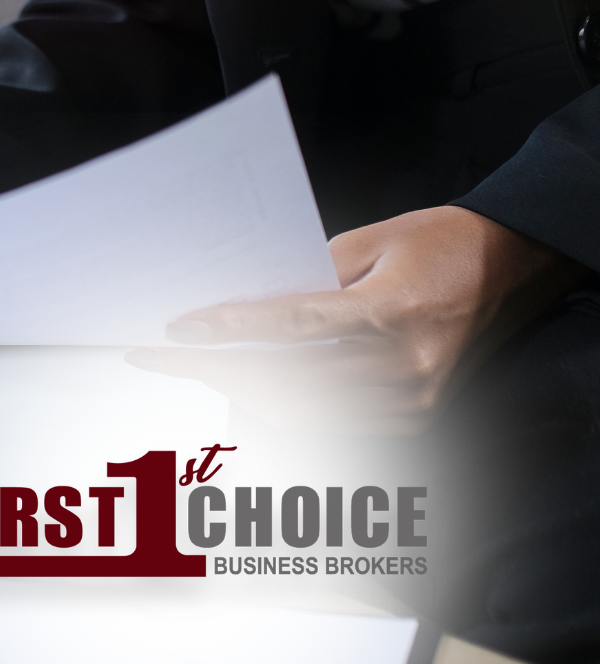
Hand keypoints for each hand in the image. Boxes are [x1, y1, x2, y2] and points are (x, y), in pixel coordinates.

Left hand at [124, 207, 588, 432]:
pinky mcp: (414, 417)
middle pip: (288, 378)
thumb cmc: (436, 244)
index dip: (231, 329)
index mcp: (394, 309)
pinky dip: (280, 410)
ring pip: (301, 411)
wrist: (506, 268)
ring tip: (189, 370)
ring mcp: (412, 399)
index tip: (179, 328)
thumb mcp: (369, 240)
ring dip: (237, 394)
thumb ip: (306, 275)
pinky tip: (240, 391)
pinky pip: (330, 423)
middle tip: (158, 357)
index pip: (294, 326)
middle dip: (214, 369)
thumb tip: (240, 302)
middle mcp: (405, 364)